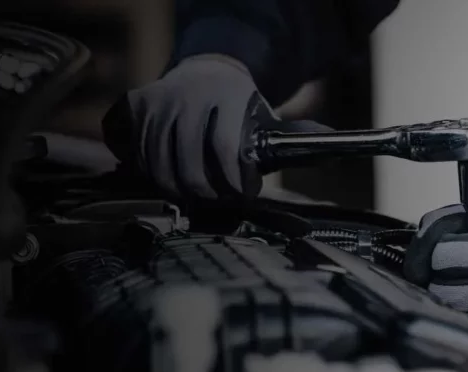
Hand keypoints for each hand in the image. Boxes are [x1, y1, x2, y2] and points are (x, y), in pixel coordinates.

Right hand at [102, 54, 329, 200]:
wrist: (206, 73)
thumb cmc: (241, 109)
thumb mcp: (268, 119)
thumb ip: (296, 136)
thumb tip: (334, 146)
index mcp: (226, 96)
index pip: (225, 150)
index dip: (234, 182)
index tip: (243, 194)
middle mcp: (186, 96)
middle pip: (188, 168)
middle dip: (207, 195)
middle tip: (219, 201)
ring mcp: (156, 102)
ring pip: (158, 168)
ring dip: (178, 191)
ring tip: (198, 194)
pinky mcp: (133, 108)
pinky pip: (134, 156)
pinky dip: (150, 175)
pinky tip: (169, 177)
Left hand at [404, 205, 467, 359]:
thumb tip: (447, 221)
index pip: (446, 255)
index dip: (437, 255)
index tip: (440, 257)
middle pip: (442, 289)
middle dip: (437, 283)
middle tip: (441, 280)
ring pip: (452, 313)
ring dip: (447, 306)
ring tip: (456, 298)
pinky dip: (463, 324)